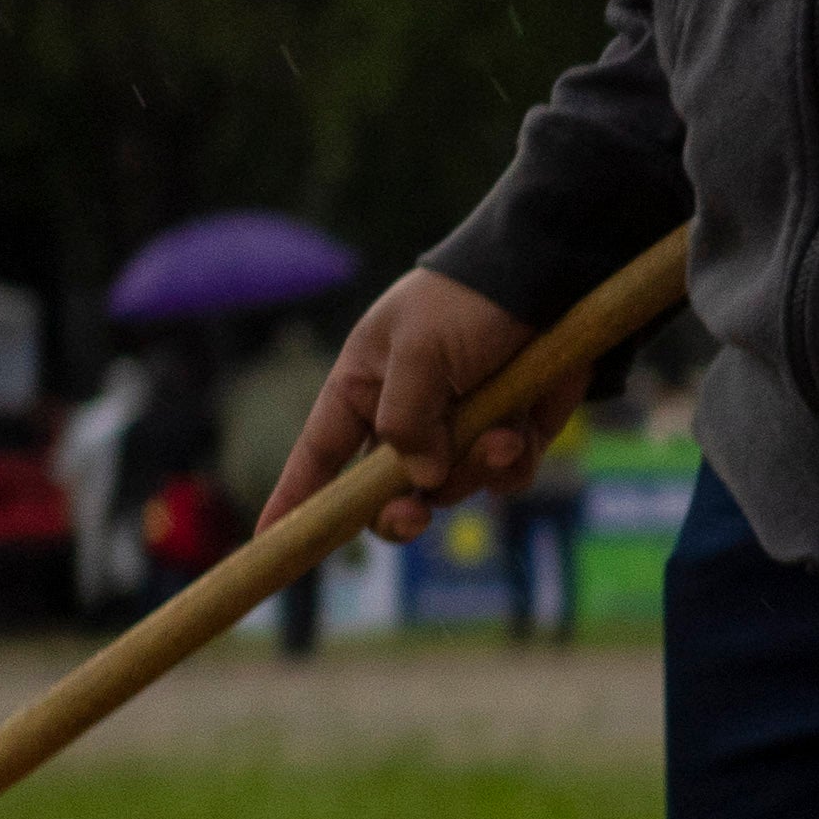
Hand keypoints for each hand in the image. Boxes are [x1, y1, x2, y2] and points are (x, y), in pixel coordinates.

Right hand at [274, 265, 541, 543]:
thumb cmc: (467, 301)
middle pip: (385, 496)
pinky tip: (521, 430)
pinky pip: (503, 478)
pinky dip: (511, 462)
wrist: (548, 279)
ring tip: (500, 434)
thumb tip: (421, 480)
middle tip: (414, 514)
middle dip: (398, 514)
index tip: (270, 540)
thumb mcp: (418, 349)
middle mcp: (407, 417)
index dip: (295, 497)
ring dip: (472, 470)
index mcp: (364, 388)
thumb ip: (406, 420)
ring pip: (451, 490)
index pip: (319, 452)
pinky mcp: (510, 435)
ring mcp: (460, 431)